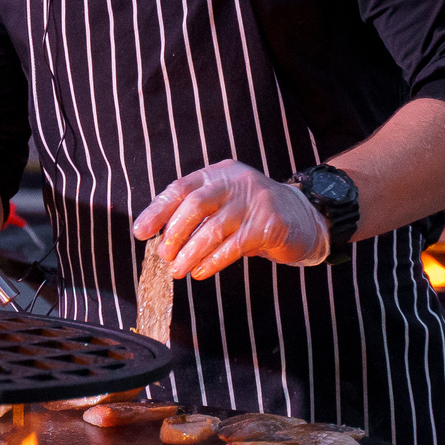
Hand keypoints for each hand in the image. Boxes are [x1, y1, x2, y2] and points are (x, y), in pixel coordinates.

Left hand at [132, 160, 329, 280]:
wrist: (303, 218)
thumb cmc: (253, 215)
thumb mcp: (224, 205)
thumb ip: (198, 215)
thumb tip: (161, 239)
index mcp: (218, 173)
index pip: (180, 188)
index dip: (158, 211)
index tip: (141, 232)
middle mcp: (236, 181)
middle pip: (196, 204)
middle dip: (175, 233)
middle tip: (164, 256)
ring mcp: (255, 201)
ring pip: (214, 227)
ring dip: (191, 252)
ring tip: (179, 270)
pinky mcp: (269, 223)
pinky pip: (235, 245)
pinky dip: (214, 260)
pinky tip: (201, 271)